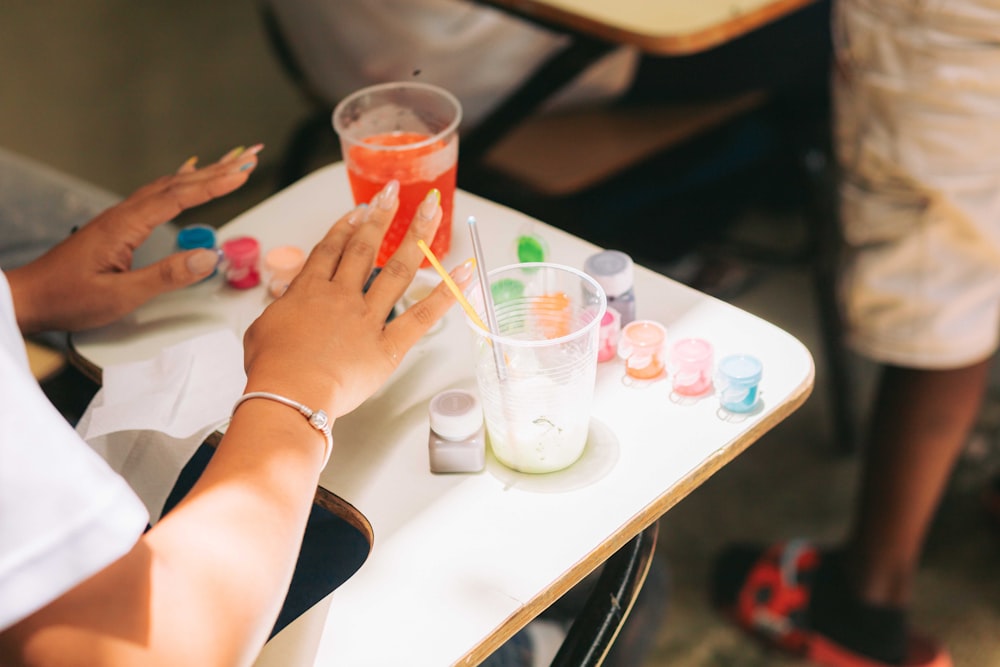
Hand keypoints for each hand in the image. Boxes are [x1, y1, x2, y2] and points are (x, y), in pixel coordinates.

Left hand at [7, 145, 261, 333]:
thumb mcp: (121, 295)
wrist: (30, 297)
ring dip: (203, 174)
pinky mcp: (118, 225)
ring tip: (231, 163)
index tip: (243, 173)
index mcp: (125, 225)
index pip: (178, 197)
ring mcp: (120, 217)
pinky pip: (156, 193)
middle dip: (217, 170)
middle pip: (178, 183)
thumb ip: (166, 276)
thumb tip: (207, 257)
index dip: (214, 185)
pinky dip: (180, 181)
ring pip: (168, 185)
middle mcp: (123, 214)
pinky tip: (187, 174)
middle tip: (250, 157)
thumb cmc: (69, 298)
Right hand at [242, 182, 473, 419]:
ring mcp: (367, 318)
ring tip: (431, 209)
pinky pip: (421, 316)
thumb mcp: (261, 330)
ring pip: (395, 269)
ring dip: (415, 236)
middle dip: (380, 216)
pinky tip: (463, 273)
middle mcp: (341, 297)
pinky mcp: (388, 346)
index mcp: (308, 291)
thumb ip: (279, 311)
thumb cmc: (271, 369)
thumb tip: (286, 308)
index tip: (359, 212)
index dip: (345, 226)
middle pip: (363, 247)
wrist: (289, 393)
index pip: (330, 250)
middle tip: (393, 193)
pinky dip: (446, 294)